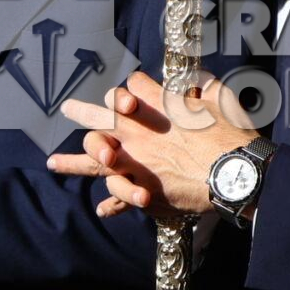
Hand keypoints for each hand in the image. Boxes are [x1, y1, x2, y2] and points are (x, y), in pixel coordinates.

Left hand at [46, 70, 256, 216]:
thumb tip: (198, 81)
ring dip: (72, 161)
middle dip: (82, 112)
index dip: (135, 88)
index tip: (139, 93)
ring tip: (52, 163)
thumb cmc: (231, 135)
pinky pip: (119, 196)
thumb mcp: (221, 98)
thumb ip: (204, 85)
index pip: (131, 86)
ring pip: (94, 159)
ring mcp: (135, 162)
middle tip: (68, 109)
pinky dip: (112, 203)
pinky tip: (101, 208)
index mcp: (154, 106)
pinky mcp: (144, 189)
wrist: (236, 175)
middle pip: (99, 116)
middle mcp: (137, 133)